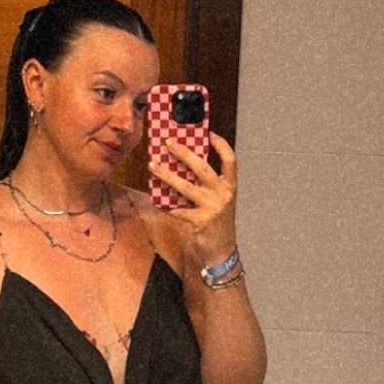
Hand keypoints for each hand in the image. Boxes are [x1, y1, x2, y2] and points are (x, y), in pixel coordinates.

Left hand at [150, 132, 237, 263]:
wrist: (222, 250)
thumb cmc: (218, 222)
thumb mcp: (218, 200)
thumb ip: (207, 184)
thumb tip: (184, 165)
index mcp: (230, 186)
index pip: (230, 160)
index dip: (221, 145)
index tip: (209, 133)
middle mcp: (223, 194)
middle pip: (203, 168)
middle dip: (184, 153)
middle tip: (169, 143)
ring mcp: (213, 208)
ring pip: (186, 187)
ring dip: (167, 175)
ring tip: (153, 166)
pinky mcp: (200, 221)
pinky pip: (178, 209)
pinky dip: (165, 205)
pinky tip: (156, 200)